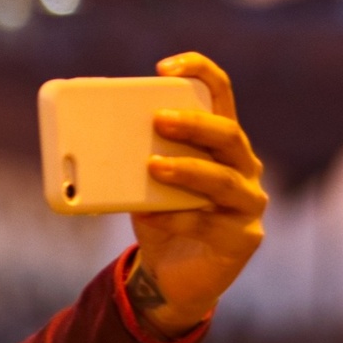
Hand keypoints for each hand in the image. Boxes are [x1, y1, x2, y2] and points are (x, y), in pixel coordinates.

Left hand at [128, 53, 266, 334]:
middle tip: (157, 120)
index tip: (165, 67)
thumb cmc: (161, 216)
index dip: (199, 72)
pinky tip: (151, 217)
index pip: (220, 94)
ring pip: (223, 179)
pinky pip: (210, 223)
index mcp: (221, 142)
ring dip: (186, 169)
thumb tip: (94, 138)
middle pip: (227, 134)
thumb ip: (134, 160)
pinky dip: (176, 218)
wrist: (171, 275)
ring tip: (153, 166)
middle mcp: (243, 166)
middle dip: (193, 124)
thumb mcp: (144, 183)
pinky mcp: (244, 238)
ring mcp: (249, 202)